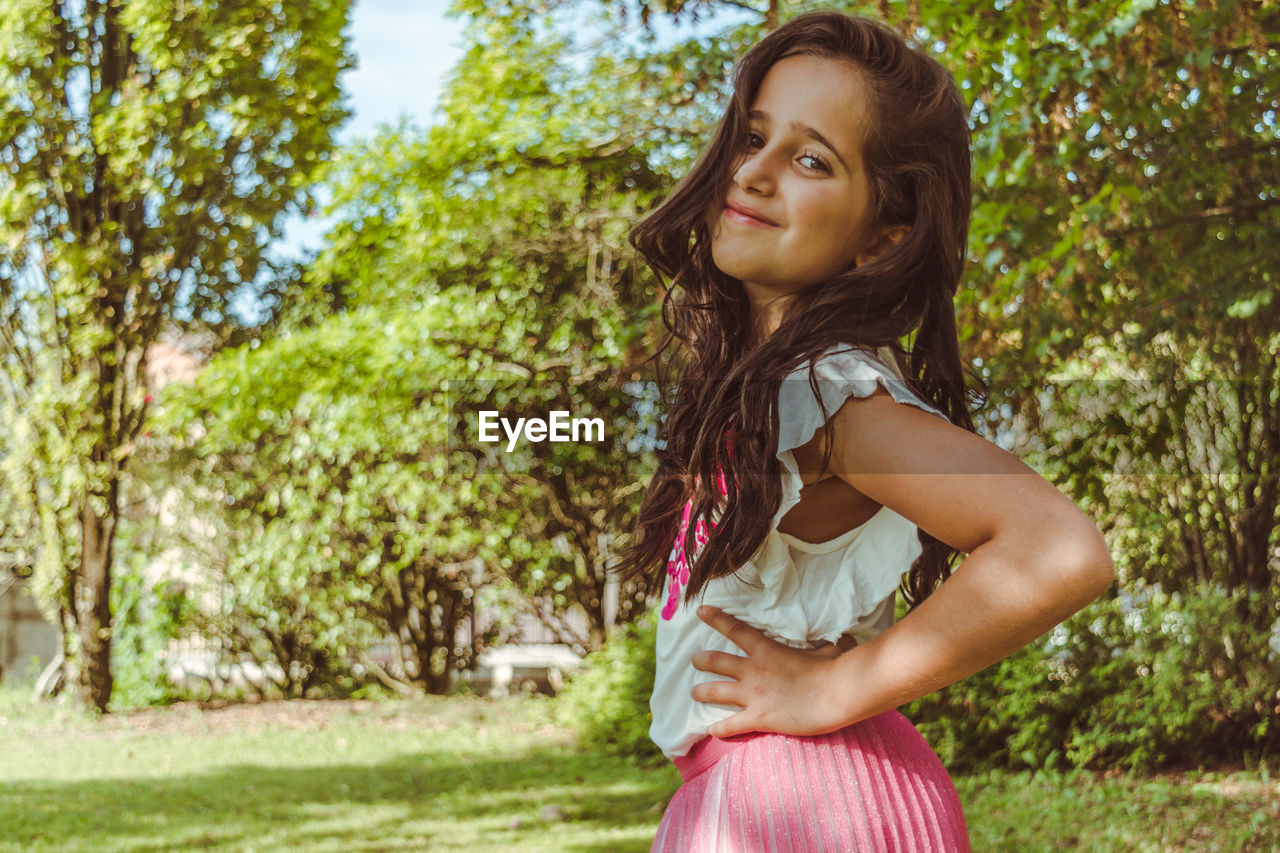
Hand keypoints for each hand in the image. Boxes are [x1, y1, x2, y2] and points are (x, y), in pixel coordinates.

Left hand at [689, 605, 853, 737]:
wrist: (835, 693)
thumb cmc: (834, 668)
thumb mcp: (828, 648)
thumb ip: (825, 645)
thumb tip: (844, 638)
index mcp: (767, 649)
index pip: (735, 629)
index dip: (716, 619)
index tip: (700, 611)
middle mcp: (754, 670)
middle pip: (717, 661)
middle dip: (701, 660)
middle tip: (694, 659)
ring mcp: (753, 695)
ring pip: (715, 691)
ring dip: (701, 691)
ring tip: (693, 693)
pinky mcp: (758, 718)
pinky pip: (731, 725)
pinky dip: (719, 729)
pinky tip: (712, 730)